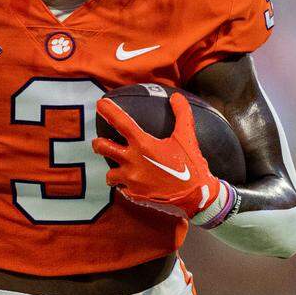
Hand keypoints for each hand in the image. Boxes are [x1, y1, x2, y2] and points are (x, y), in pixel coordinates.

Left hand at [92, 92, 220, 218]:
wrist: (197, 197)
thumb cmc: (191, 165)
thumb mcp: (187, 137)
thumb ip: (182, 114)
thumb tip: (176, 97)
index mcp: (143, 145)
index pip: (121, 123)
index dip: (109, 111)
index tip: (99, 104)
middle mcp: (133, 162)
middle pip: (103, 148)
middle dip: (98, 144)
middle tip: (100, 142)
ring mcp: (132, 180)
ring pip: (110, 174)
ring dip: (113, 170)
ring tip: (119, 168)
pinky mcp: (135, 195)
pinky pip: (122, 189)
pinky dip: (125, 186)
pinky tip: (132, 184)